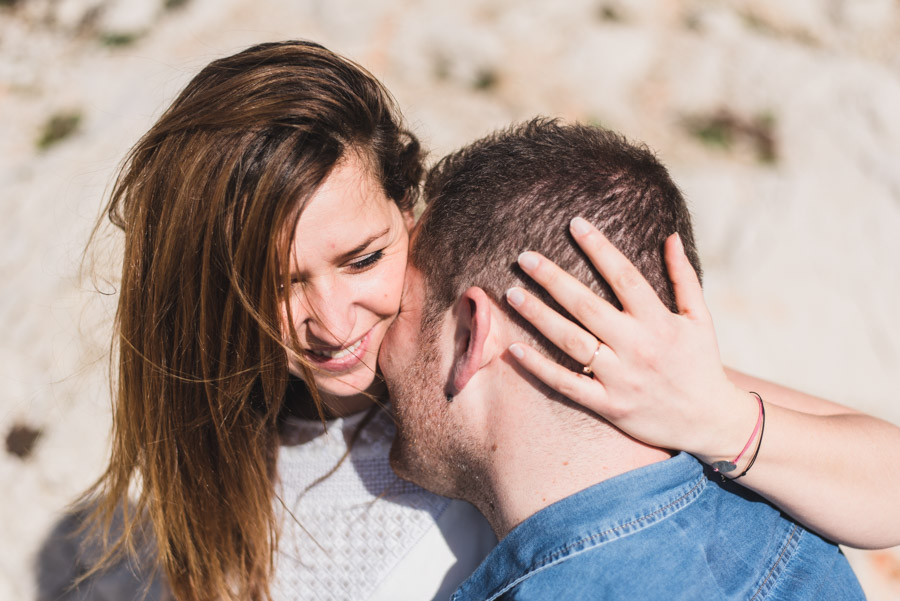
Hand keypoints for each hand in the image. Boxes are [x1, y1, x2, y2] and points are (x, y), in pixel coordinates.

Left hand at [505, 217, 757, 462]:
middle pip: (587, 306)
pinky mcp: (608, 405)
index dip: (599, 248)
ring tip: (512, 293)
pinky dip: (540, 367)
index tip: (574, 224)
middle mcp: (637, 347)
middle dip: (553, 279)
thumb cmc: (702, 364)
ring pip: (571, 341)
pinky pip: (567, 384)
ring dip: (539, 316)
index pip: (624, 277)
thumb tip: (670, 235)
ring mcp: (620, 378)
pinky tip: (514, 347)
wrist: (710, 423)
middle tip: (525, 257)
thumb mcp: (701, 319)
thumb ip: (683, 277)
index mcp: (659, 322)